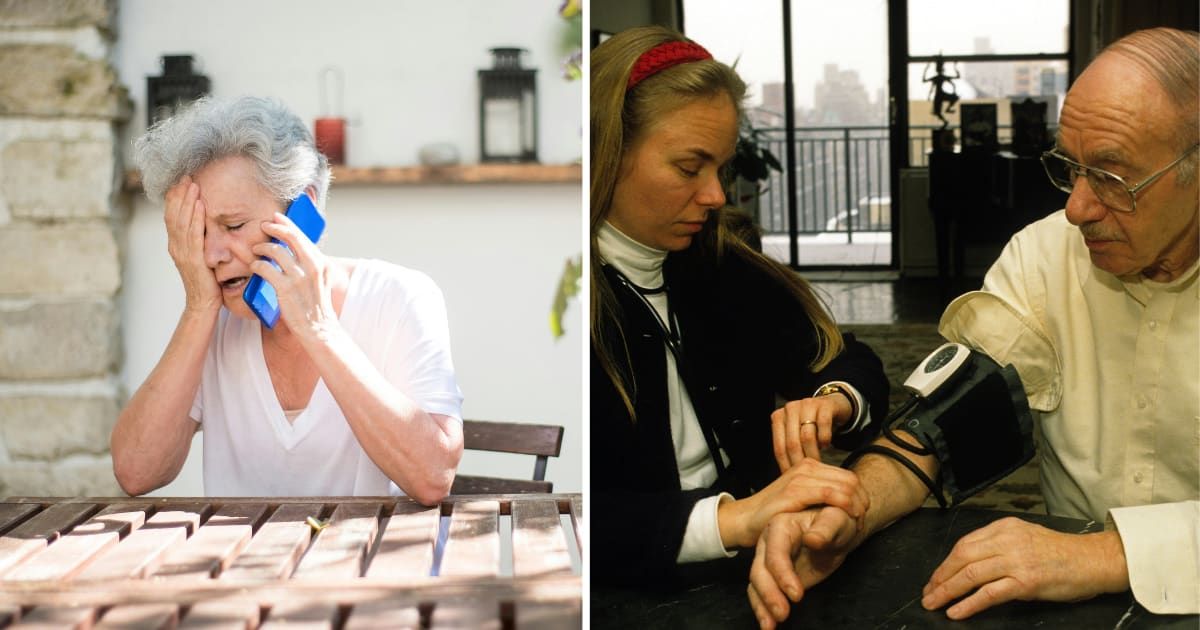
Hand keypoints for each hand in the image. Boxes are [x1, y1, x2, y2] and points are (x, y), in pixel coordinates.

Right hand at [163, 176, 220, 313]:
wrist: (203, 304)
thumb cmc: (206, 280)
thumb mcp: (199, 256)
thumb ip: (198, 240)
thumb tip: (204, 222)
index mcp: (175, 244)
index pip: (171, 216)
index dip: (175, 197)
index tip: (181, 181)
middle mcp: (175, 246)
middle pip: (174, 214)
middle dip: (180, 194)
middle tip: (187, 175)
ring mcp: (182, 253)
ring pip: (182, 221)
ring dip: (187, 201)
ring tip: (193, 184)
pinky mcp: (193, 260)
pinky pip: (194, 235)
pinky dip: (196, 218)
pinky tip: (200, 205)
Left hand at [249, 210, 336, 339]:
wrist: (319, 329)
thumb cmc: (317, 307)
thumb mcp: (322, 282)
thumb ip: (312, 265)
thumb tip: (297, 251)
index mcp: (322, 263)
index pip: (303, 237)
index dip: (287, 224)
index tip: (276, 217)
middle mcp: (313, 266)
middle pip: (291, 237)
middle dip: (274, 228)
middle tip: (263, 225)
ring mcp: (299, 277)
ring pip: (275, 251)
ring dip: (261, 247)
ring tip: (255, 250)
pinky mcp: (285, 288)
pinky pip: (265, 268)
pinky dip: (256, 265)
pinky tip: (254, 267)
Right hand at [718, 458, 866, 549]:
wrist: (746, 518)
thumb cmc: (774, 512)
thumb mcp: (799, 497)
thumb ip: (818, 492)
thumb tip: (846, 500)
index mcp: (809, 466)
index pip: (848, 476)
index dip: (861, 495)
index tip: (860, 515)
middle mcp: (806, 467)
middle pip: (850, 480)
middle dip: (861, 501)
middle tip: (861, 521)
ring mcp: (800, 478)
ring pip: (844, 486)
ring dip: (856, 505)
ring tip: (857, 523)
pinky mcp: (795, 491)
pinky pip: (830, 495)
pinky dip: (845, 506)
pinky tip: (848, 518)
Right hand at [748, 506, 860, 628]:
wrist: (836, 529)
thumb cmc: (837, 520)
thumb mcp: (837, 519)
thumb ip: (826, 528)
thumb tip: (813, 539)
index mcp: (780, 525)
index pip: (775, 552)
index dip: (782, 574)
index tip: (797, 594)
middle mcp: (768, 543)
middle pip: (760, 570)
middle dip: (769, 594)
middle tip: (783, 614)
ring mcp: (768, 560)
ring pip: (757, 584)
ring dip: (762, 606)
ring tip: (770, 626)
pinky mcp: (774, 577)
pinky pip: (761, 593)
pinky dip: (762, 609)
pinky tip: (769, 624)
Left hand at [771, 392, 853, 470]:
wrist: (830, 406)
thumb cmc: (811, 425)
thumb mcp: (796, 434)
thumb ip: (789, 449)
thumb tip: (785, 478)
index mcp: (778, 417)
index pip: (779, 447)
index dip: (786, 466)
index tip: (793, 480)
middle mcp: (790, 409)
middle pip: (792, 443)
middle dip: (801, 463)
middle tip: (809, 476)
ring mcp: (806, 404)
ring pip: (807, 436)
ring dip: (814, 453)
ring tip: (818, 462)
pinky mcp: (824, 405)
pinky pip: (823, 425)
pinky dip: (825, 439)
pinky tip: (826, 445)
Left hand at [921, 517, 1128, 619]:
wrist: (1093, 560)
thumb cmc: (1061, 553)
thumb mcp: (1025, 537)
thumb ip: (998, 544)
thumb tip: (970, 563)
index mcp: (1004, 528)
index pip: (964, 544)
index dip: (945, 563)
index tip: (935, 578)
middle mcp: (1007, 540)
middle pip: (962, 557)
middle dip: (940, 577)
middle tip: (928, 593)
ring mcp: (1016, 561)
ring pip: (971, 575)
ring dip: (948, 591)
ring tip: (934, 603)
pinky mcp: (1026, 581)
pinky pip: (989, 593)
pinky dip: (969, 603)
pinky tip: (956, 611)